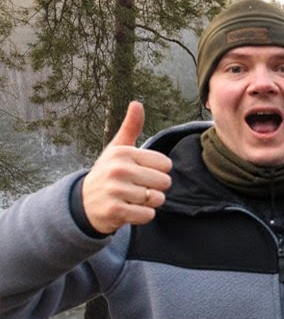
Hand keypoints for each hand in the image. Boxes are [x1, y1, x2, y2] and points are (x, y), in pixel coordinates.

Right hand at [81, 101, 173, 234]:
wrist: (83, 204)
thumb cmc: (107, 173)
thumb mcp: (117, 149)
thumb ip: (130, 127)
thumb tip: (137, 103)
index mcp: (123, 153)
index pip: (165, 164)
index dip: (158, 171)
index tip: (141, 173)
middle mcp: (118, 169)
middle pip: (164, 182)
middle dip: (155, 188)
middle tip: (137, 189)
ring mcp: (115, 190)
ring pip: (157, 199)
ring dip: (149, 203)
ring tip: (132, 199)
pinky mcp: (115, 210)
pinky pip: (148, 215)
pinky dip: (143, 216)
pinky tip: (129, 210)